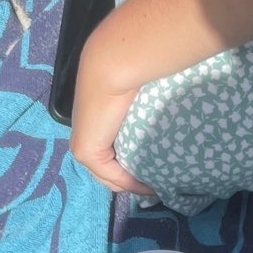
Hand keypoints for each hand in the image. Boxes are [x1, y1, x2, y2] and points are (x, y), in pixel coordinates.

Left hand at [69, 28, 154, 196]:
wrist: (113, 64)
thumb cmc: (129, 72)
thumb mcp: (135, 96)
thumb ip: (139, 108)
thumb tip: (169, 112)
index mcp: (94, 123)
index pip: (108, 155)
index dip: (129, 168)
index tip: (154, 173)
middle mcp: (84, 135)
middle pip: (107, 171)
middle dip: (131, 181)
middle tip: (158, 185)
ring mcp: (83, 146)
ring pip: (108, 176)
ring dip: (132, 185)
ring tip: (156, 188)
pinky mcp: (87, 152)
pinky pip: (111, 176)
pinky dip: (131, 184)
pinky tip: (150, 188)